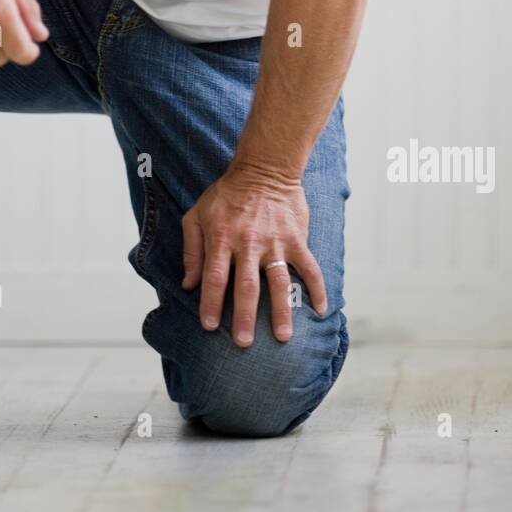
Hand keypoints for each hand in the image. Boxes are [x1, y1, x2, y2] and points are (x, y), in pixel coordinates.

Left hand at [181, 162, 327, 346]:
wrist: (264, 168)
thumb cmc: (226, 194)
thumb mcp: (197, 214)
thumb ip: (192, 250)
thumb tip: (189, 284)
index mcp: (221, 237)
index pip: (214, 277)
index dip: (211, 303)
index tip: (210, 326)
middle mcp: (248, 242)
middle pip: (246, 286)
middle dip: (244, 316)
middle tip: (243, 342)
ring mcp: (275, 241)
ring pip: (278, 282)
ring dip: (281, 311)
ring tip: (282, 337)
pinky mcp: (296, 239)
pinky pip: (309, 267)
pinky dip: (318, 288)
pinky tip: (322, 309)